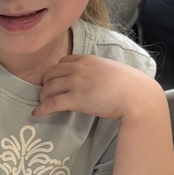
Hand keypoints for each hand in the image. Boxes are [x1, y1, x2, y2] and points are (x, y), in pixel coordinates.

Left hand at [32, 55, 158, 121]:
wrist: (136, 96)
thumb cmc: (129, 85)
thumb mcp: (111, 69)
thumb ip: (97, 70)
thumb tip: (94, 80)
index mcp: (88, 60)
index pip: (63, 62)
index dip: (56, 72)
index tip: (56, 80)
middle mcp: (78, 69)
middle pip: (50, 73)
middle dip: (46, 83)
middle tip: (47, 93)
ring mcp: (76, 84)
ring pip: (48, 88)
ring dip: (43, 97)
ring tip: (43, 104)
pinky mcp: (75, 100)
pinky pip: (51, 104)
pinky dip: (41, 109)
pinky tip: (37, 114)